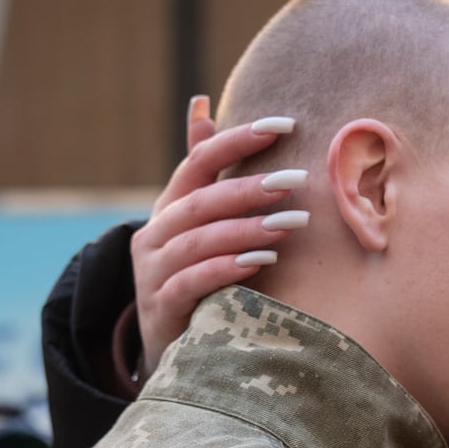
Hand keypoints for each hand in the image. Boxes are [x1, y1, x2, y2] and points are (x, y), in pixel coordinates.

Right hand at [132, 96, 308, 375]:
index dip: (236, 140)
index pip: (198, 161)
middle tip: (295, 179)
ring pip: (198, 241)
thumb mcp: (198, 222)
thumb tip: (202, 103)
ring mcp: (153, 272)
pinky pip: (192, 282)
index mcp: (169, 207)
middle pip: (201, 201)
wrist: (168, 344)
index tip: (284, 125)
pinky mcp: (160, 307)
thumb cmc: (194, 273)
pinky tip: (260, 261)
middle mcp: (154, 233)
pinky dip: (226, 269)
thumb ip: (203, 168)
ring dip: (246, 230)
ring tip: (290, 222)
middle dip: (249, 188)